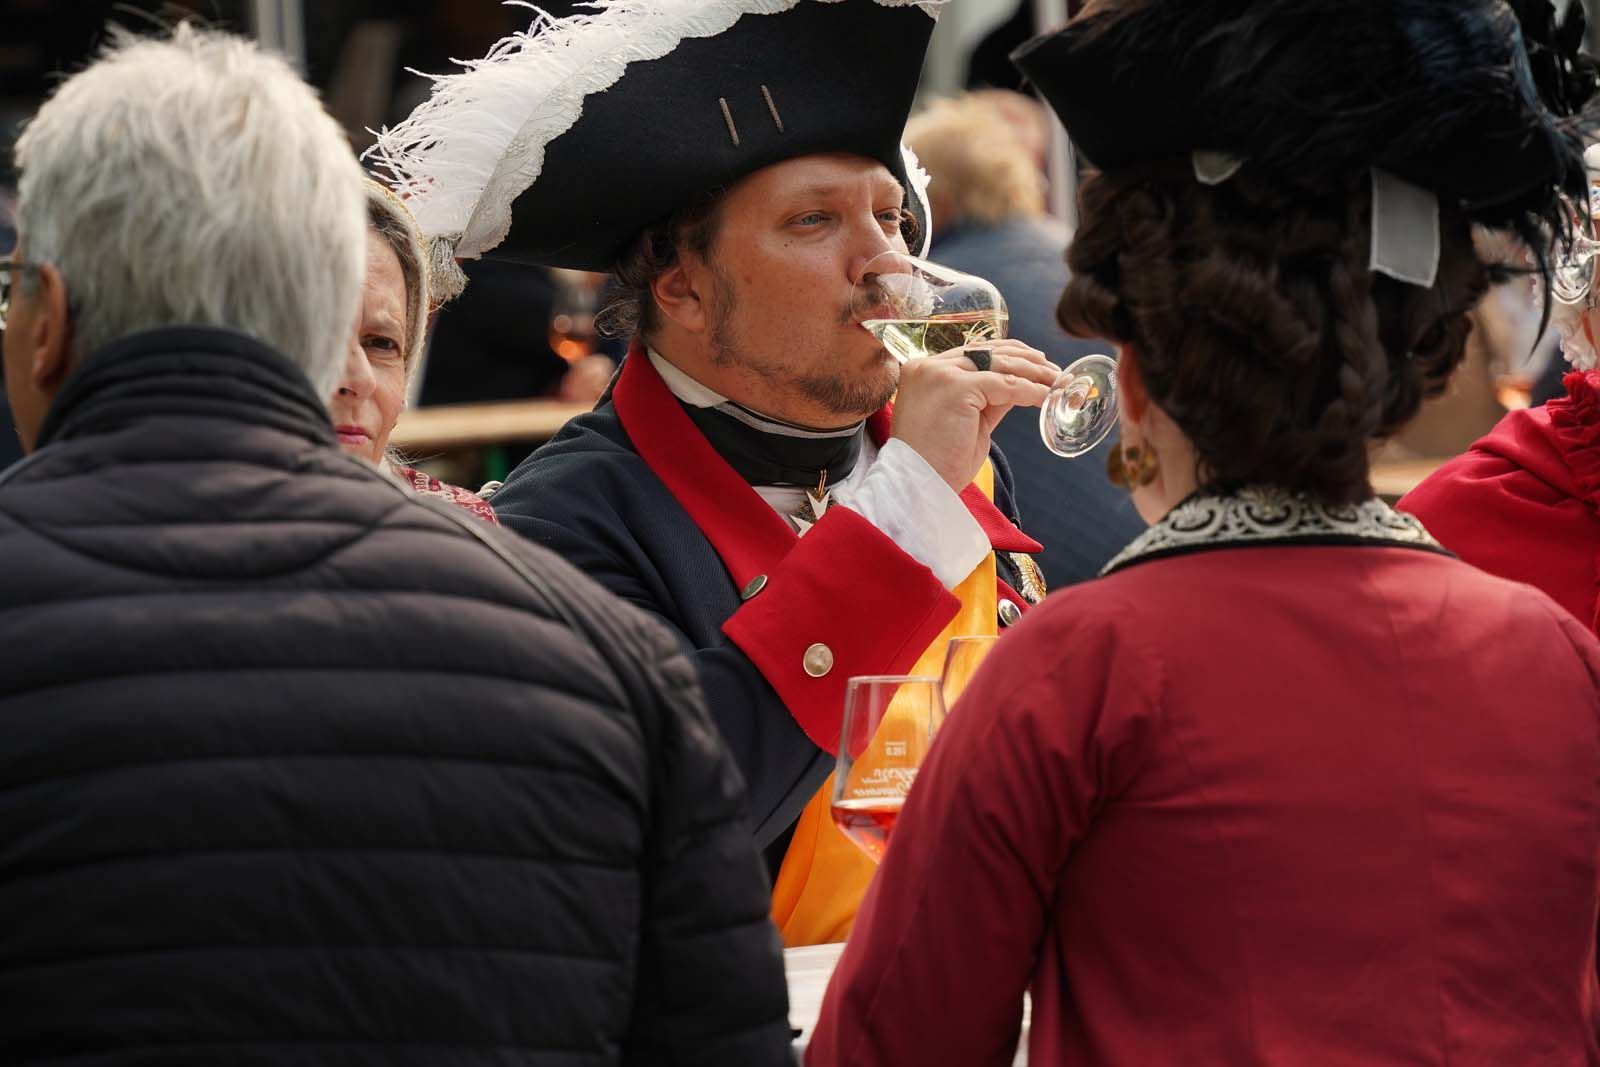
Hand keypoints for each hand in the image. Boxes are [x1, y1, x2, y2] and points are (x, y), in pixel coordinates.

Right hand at [890, 340, 1058, 491]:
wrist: (917, 486)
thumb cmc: (938, 462)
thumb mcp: (967, 420)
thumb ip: (987, 398)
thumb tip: (1018, 384)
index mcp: (925, 371)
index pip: (973, 351)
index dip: (1008, 354)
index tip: (1036, 362)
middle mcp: (929, 366)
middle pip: (987, 350)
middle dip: (1026, 359)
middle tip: (1054, 371)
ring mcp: (940, 374)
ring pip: (999, 363)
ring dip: (1033, 372)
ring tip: (1056, 383)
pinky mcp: (955, 388)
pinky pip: (1004, 383)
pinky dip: (1029, 390)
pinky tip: (1045, 398)